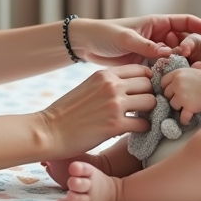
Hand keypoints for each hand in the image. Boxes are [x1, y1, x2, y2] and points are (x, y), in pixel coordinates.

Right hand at [36, 65, 156, 158]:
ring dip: (149, 112)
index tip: (145, 92)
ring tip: (141, 119)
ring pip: (151, 102)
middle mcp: (111, 85)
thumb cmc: (67, 112)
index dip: (147, 81)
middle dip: (151, 96)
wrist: (49, 130)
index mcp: (104, 74)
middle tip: (146, 108)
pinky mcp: (115, 125)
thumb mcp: (88, 87)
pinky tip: (134, 130)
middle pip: (149, 84)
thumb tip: (128, 87)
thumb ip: (108, 84)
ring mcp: (114, 104)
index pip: (141, 69)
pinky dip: (143, 128)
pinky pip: (144, 124)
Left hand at [70, 14, 200, 66]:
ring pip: (175, 58)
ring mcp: (153, 51)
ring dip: (183, 65)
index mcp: (155, 23)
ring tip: (192, 74)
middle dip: (193, 51)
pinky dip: (170, 75)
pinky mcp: (146, 65)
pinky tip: (175, 84)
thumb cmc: (104, 33)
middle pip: (183, 42)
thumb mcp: (125, 38)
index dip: (200, 25)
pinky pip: (163, 69)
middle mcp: (157, 36)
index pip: (184, 21)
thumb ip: (145, 45)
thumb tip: (166, 53)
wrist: (86, 44)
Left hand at [160, 66, 200, 124]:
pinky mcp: (188, 107)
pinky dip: (184, 119)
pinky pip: (182, 116)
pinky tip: (185, 120)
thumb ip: (179, 74)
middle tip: (179, 98)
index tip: (171, 90)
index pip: (163, 82)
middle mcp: (177, 84)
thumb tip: (170, 81)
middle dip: (172, 97)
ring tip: (185, 106)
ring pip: (173, 105)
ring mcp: (182, 96)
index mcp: (177, 74)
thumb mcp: (190, 71)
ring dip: (178, 106)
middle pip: (166, 94)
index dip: (166, 87)